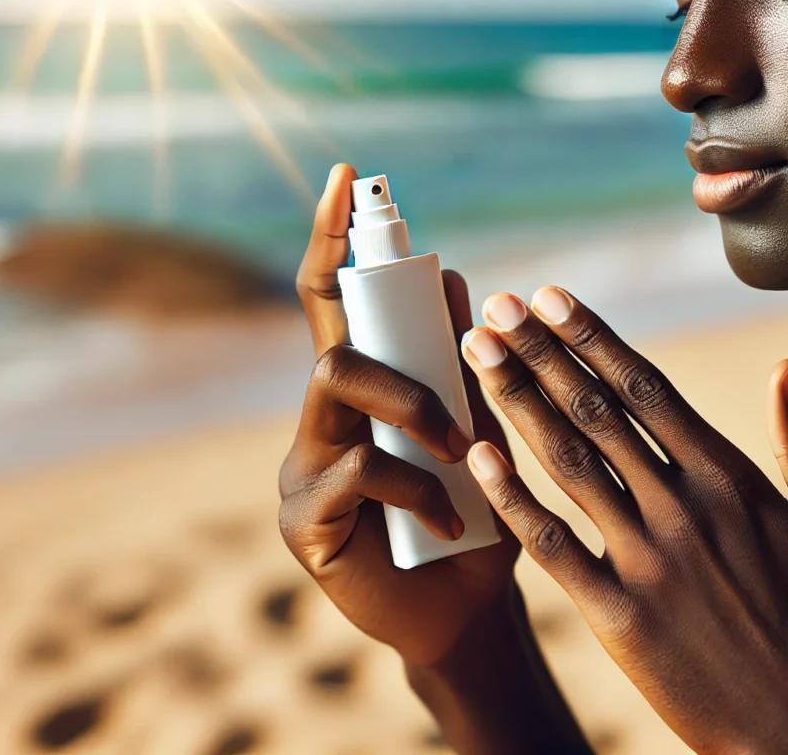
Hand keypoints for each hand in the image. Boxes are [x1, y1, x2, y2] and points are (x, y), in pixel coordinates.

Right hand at [278, 164, 519, 666]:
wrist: (468, 612)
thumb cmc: (479, 517)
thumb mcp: (483, 431)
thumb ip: (466, 367)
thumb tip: (467, 279)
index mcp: (363, 390)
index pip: (333, 298)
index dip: (333, 236)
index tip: (349, 175)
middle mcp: (321, 420)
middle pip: (334, 344)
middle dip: (401, 360)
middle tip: (457, 408)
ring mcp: (304, 470)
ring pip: (335, 389)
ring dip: (411, 412)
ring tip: (461, 456)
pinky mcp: (304, 523)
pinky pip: (352, 472)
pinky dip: (414, 485)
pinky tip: (448, 517)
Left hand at [459, 288, 787, 754]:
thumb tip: (785, 367)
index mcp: (735, 481)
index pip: (649, 389)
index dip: (594, 338)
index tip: (555, 299)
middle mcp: (684, 509)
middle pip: (596, 412)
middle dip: (540, 353)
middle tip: (497, 306)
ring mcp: (647, 562)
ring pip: (568, 462)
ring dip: (516, 401)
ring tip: (477, 353)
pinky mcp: (617, 617)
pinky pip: (551, 546)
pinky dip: (512, 498)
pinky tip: (477, 454)